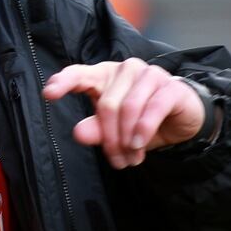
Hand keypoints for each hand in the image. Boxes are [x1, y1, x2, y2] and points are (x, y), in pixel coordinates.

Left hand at [42, 58, 203, 168]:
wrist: (182, 118)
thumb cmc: (141, 119)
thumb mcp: (115, 128)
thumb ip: (96, 129)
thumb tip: (79, 133)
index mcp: (103, 74)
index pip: (78, 74)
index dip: (63, 82)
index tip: (49, 94)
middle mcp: (125, 69)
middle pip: (107, 105)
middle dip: (110, 139)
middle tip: (116, 161)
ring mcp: (149, 74)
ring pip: (128, 108)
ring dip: (127, 140)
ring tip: (131, 159)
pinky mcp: (171, 87)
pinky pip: (152, 109)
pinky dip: (143, 131)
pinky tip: (139, 146)